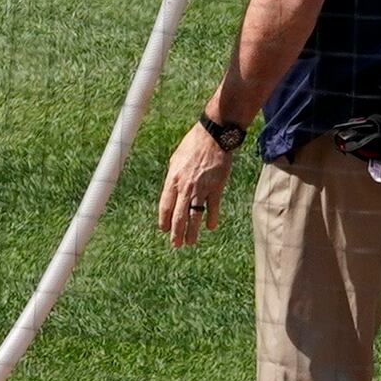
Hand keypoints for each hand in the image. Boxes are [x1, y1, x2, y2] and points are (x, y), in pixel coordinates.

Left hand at [155, 122, 232, 248]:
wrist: (213, 136)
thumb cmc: (193, 145)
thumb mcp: (176, 160)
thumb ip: (174, 178)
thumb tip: (171, 193)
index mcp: (173, 179)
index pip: (165, 206)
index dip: (164, 221)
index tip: (164, 230)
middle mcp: (186, 186)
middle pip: (179, 215)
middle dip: (176, 232)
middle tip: (176, 244)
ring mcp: (201, 188)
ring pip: (195, 215)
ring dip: (192, 231)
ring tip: (190, 242)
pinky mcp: (216, 187)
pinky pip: (212, 206)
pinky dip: (211, 218)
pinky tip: (210, 226)